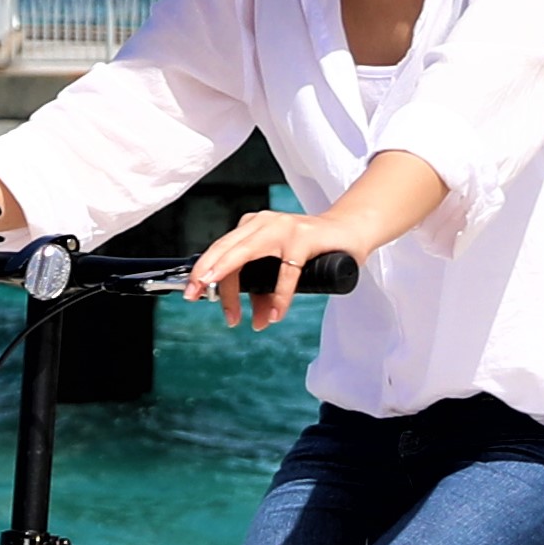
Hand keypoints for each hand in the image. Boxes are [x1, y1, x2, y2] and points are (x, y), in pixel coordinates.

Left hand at [182, 202, 364, 329]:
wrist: (351, 230)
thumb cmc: (313, 249)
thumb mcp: (282, 268)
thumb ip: (266, 289)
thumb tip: (257, 321)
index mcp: (251, 226)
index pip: (220, 250)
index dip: (203, 271)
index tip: (192, 294)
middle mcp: (262, 223)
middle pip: (225, 253)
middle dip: (207, 278)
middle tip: (195, 299)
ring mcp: (282, 228)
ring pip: (244, 257)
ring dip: (237, 292)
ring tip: (233, 317)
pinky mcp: (303, 238)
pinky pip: (285, 272)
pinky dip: (279, 296)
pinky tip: (276, 313)